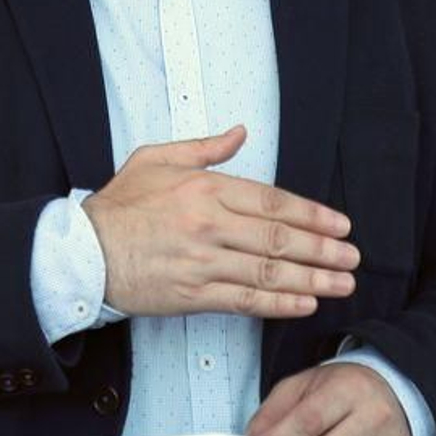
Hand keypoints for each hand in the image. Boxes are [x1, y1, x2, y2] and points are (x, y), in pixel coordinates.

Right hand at [81, 125, 358, 318]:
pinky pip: (246, 300)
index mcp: (204, 188)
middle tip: (352, 257)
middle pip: (279, 238)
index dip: (312, 215)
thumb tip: (239, 132)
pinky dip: (279, 303)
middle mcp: (208, 224)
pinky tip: (305, 303)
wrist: (83, 253)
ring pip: (269, 272)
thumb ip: (203, 147)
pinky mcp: (193, 294)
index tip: (340, 225)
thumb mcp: (156, 159)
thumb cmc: (118, 206)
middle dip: (323, 250)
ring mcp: (203, 262)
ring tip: (342, 283)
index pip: (272, 202)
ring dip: (312, 279)